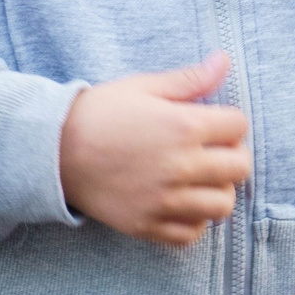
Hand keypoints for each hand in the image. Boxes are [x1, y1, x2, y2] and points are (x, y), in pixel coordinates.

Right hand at [57, 52, 250, 244]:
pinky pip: (191, 234)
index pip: (239, 126)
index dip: (230, 121)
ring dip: (218, 190)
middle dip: (233, 155)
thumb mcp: (145, 86)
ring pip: (222, 206)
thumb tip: (224, 60)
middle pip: (239, 168)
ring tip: (200, 179)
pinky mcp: (147, 225)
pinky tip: (181, 202)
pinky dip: (193, 220)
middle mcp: (180, 166)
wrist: (55, 151)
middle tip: (213, 150)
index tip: (213, 122)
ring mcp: (164, 200)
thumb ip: (189, 79)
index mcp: (183, 126)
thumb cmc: (100, 112)